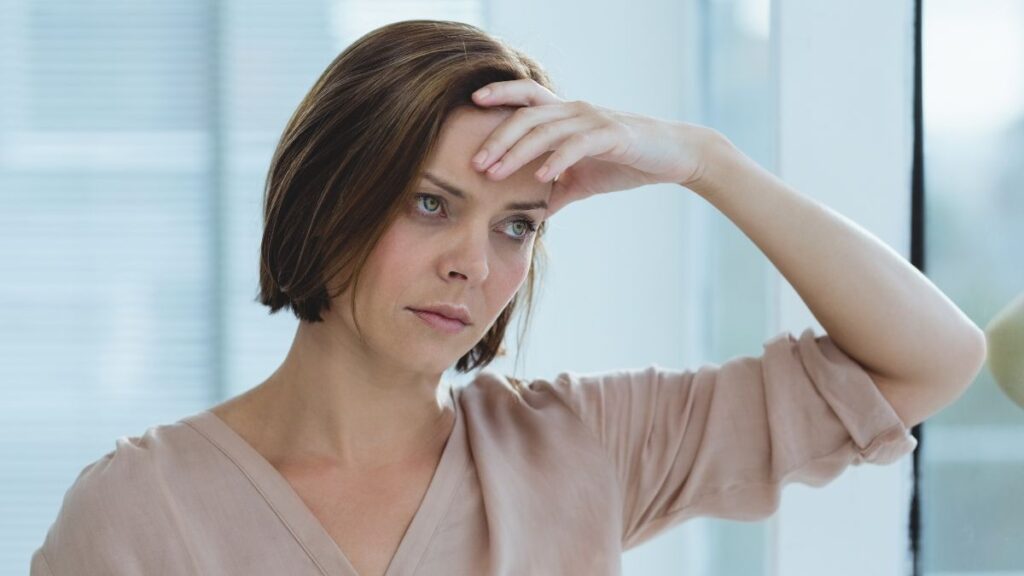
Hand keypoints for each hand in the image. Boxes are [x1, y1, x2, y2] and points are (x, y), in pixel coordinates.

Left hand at [470, 78, 717, 217]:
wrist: (672, 157)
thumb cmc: (624, 163)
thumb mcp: (581, 181)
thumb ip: (554, 193)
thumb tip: (529, 217)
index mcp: (565, 115)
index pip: (525, 97)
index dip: (499, 94)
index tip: (471, 103)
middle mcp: (575, 110)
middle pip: (526, 116)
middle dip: (497, 139)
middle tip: (475, 164)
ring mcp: (593, 120)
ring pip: (546, 129)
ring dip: (517, 151)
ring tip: (496, 172)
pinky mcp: (612, 134)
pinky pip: (577, 144)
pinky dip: (556, 159)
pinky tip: (541, 177)